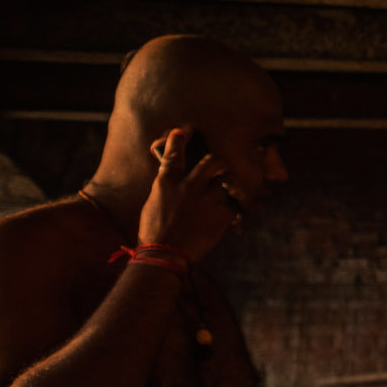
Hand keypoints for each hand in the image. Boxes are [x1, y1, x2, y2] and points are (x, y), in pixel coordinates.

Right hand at [137, 127, 239, 261]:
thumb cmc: (154, 232)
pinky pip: (232, 203)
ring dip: (226, 187)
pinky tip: (226, 217)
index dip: (178, 140)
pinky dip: (230, 209)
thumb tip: (174, 181)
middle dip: (217, 163)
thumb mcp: (154, 204)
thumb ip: (167, 188)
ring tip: (225, 195)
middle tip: (218, 169)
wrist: (166, 254)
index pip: (174, 154)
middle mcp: (189, 185)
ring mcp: (208, 198)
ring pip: (226, 181)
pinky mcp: (222, 212)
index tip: (181, 131)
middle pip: (212, 162)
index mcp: (167, 182)